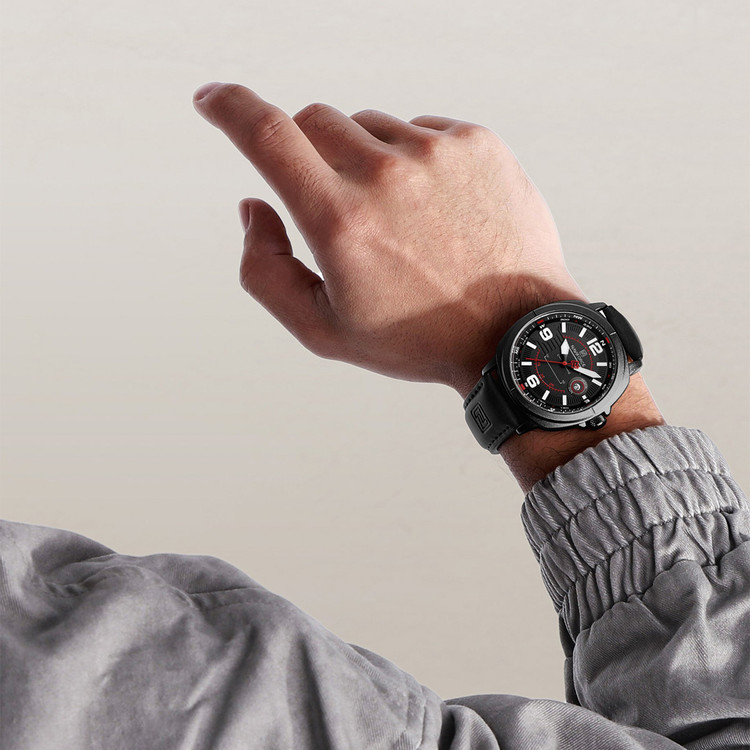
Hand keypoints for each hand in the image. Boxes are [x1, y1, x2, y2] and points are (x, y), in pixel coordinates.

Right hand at [192, 82, 585, 397]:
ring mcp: (437, 153)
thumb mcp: (323, 329)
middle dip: (307, 154)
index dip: (227, 107)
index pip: (265, 134)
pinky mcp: (477, 143)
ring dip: (364, 160)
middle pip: (314, 121)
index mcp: (340, 221)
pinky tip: (434, 209)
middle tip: (336, 205)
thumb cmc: (417, 337)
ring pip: (368, 126)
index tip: (211, 98)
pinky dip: (411, 160)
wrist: (513, 332)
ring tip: (399, 220)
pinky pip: (419, 129)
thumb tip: (253, 206)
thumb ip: (264, 270)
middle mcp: (386, 175)